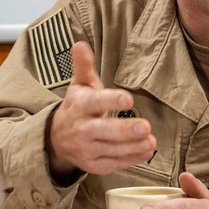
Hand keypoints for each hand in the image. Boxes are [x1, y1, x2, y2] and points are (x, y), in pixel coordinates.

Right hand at [47, 41, 155, 178]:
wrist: (57, 139)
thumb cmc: (78, 106)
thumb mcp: (80, 85)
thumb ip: (83, 66)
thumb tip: (79, 43)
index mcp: (79, 106)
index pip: (95, 103)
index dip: (111, 101)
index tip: (128, 99)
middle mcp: (81, 129)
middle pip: (103, 131)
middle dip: (124, 130)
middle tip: (145, 126)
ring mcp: (87, 149)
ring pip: (111, 149)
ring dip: (132, 147)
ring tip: (151, 142)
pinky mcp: (95, 164)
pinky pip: (114, 163)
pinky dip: (131, 159)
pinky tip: (147, 152)